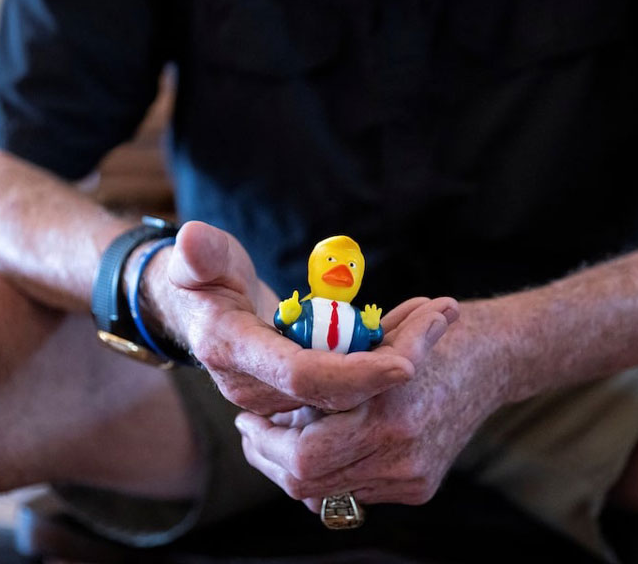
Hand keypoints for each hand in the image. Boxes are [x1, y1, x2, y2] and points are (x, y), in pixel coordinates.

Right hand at [144, 222, 455, 414]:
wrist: (199, 315)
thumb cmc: (203, 277)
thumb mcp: (198, 260)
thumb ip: (200, 254)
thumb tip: (193, 240)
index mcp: (234, 352)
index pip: (303, 376)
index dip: (355, 374)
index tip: (407, 364)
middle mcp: (258, 387)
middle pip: (342, 391)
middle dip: (398, 358)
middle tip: (443, 314)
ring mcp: (281, 397)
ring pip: (356, 392)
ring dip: (403, 354)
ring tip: (442, 312)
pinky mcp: (302, 395)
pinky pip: (354, 384)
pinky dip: (389, 355)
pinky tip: (420, 323)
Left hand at [235, 299, 508, 508]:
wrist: (491, 360)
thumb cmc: (427, 338)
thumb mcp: (370, 344)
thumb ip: (323, 379)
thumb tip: (272, 410)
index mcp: (385, 411)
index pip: (302, 454)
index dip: (264, 440)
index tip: (247, 418)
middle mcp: (400, 452)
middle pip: (307, 482)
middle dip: (269, 459)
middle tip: (251, 433)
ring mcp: (410, 475)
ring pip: (326, 494)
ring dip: (293, 469)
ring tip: (278, 437)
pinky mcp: (419, 487)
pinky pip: (354, 492)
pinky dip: (330, 473)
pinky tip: (322, 445)